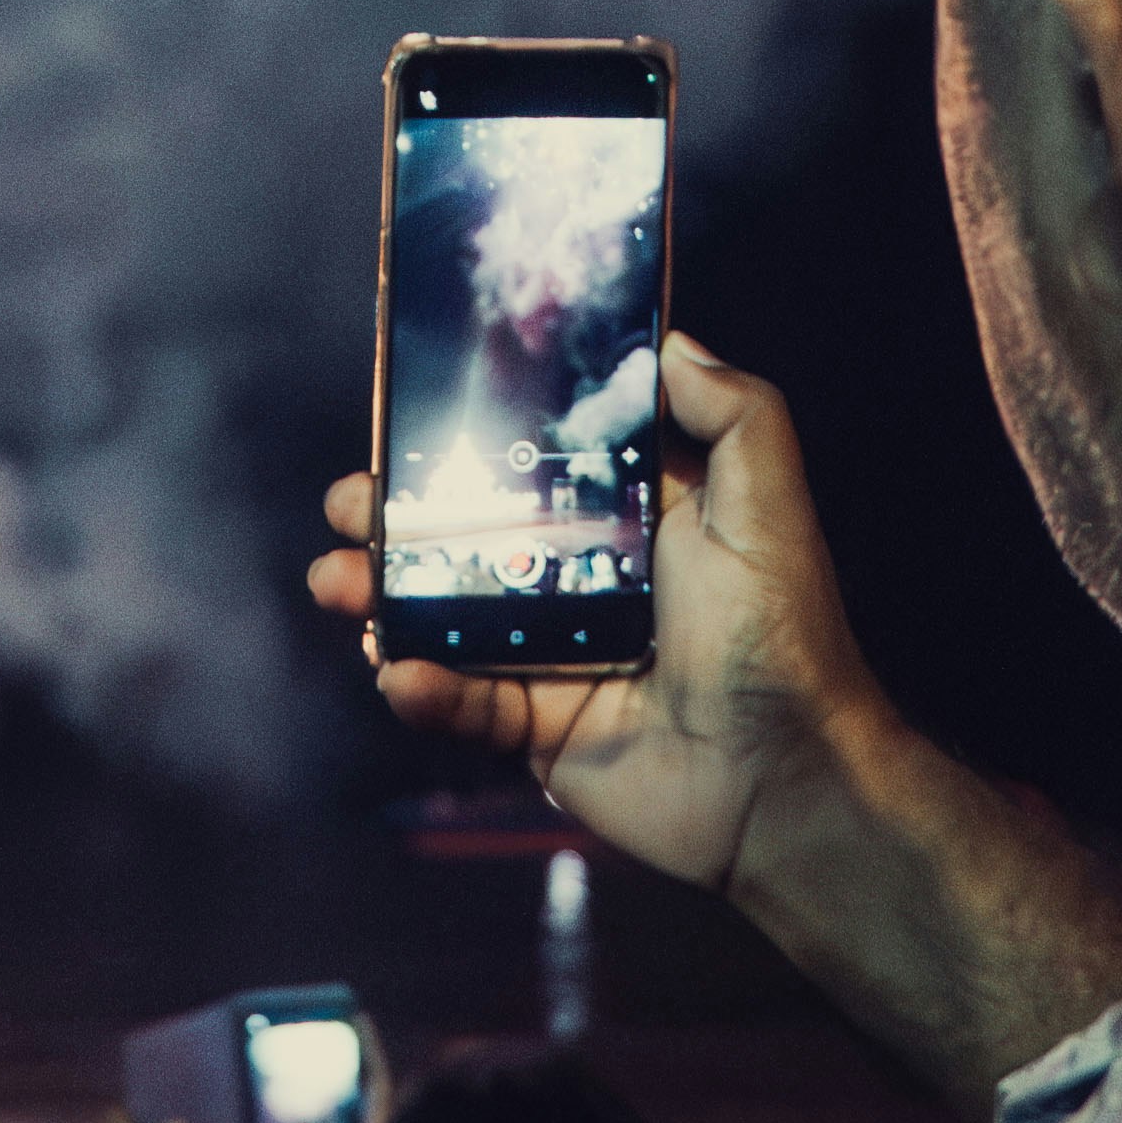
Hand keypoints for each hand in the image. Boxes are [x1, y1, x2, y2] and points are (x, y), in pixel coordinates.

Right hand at [310, 333, 887, 899]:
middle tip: (351, 507)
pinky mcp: (538, 728)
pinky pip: (465, 703)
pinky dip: (423, 689)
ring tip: (339, 583)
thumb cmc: (779, 637)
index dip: (469, 442)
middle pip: (469, 537)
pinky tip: (396, 672)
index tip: (406, 419)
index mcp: (629, 520)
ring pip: (447, 617)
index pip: (533, 464)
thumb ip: (734, 413)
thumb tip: (669, 340)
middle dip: (397, 520)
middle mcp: (583, 580)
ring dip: (384, 598)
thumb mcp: (766, 507)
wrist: (782, 781)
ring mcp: (554, 655)